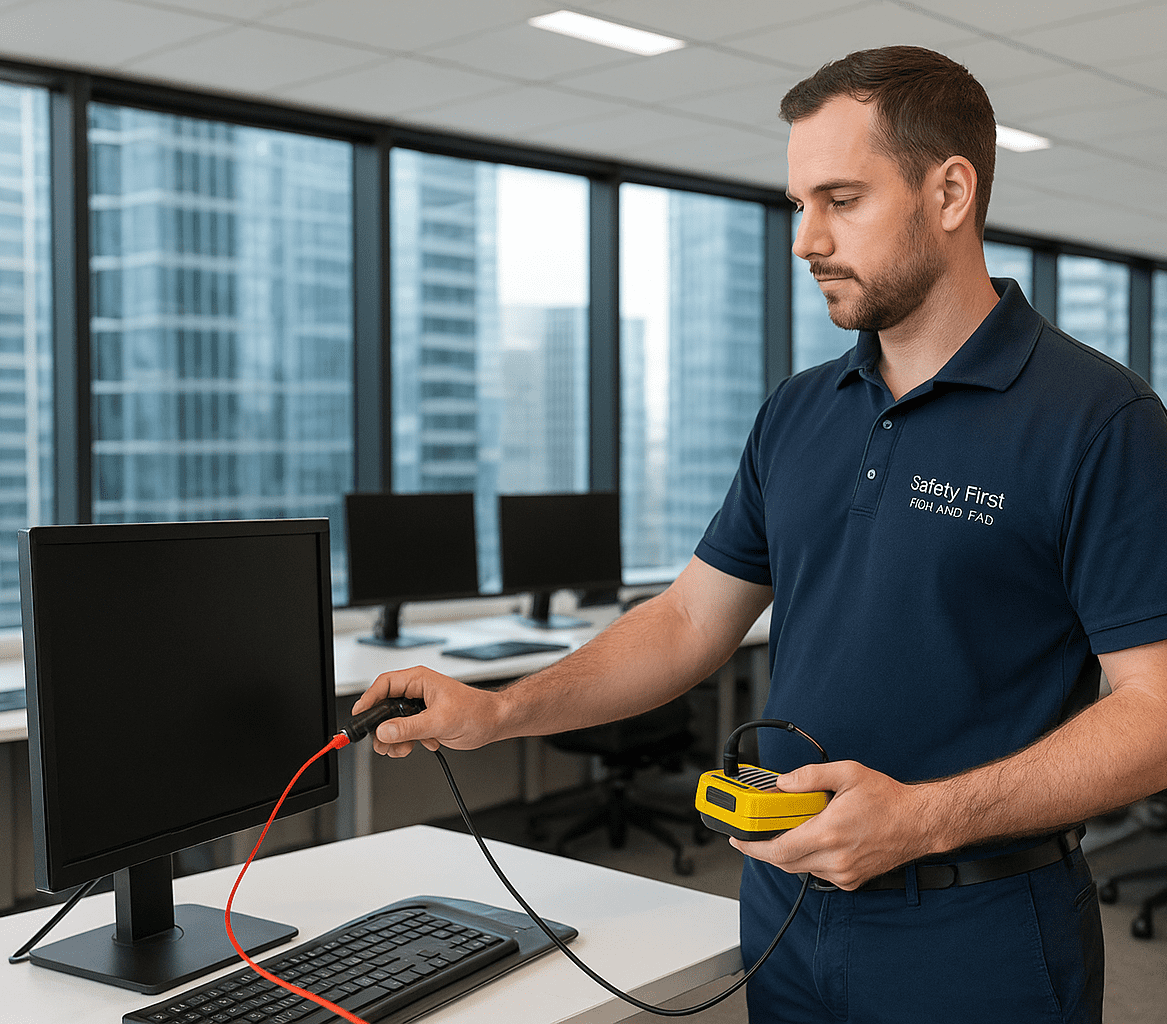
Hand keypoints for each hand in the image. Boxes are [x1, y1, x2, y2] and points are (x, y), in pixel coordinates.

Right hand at [351, 666, 503, 757]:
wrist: (494, 722)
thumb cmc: (476, 711)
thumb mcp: (440, 721)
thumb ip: (410, 727)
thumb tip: (385, 731)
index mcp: (420, 680)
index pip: (384, 685)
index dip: (369, 700)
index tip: (360, 716)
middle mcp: (418, 691)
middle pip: (385, 706)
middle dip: (383, 728)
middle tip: (382, 744)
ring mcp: (421, 707)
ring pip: (394, 723)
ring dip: (395, 739)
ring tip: (402, 749)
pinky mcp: (425, 721)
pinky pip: (406, 732)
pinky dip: (409, 742)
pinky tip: (425, 744)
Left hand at [728, 760, 935, 889]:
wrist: (920, 823)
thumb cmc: (888, 799)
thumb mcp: (847, 773)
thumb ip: (810, 776)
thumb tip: (783, 783)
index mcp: (830, 833)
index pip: (779, 850)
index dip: (752, 847)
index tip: (737, 839)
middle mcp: (835, 859)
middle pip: (784, 862)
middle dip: (764, 848)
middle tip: (754, 832)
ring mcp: (844, 874)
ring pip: (800, 867)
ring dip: (788, 851)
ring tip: (789, 828)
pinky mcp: (851, 881)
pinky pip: (818, 872)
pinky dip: (808, 857)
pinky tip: (814, 839)